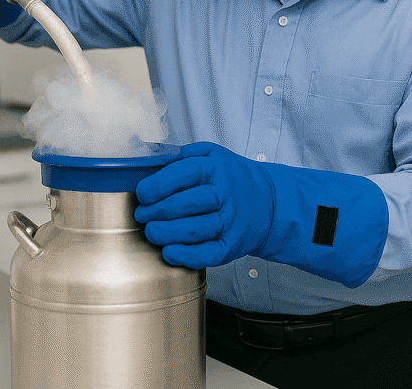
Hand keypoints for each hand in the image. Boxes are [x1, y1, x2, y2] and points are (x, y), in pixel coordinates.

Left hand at [135, 141, 389, 287]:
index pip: (183, 174)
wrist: (269, 202)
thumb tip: (146, 157)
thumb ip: (180, 155)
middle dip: (156, 211)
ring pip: (194, 230)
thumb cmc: (230, 178)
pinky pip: (207, 254)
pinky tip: (169, 251)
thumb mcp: (211, 155)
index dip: (157, 185)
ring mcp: (231, 221)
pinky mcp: (233, 244)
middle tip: (142, 215)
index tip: (142, 193)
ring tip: (151, 231)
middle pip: (186, 204)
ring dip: (165, 233)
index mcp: (216, 168)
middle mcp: (225, 194)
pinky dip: (185, 255)